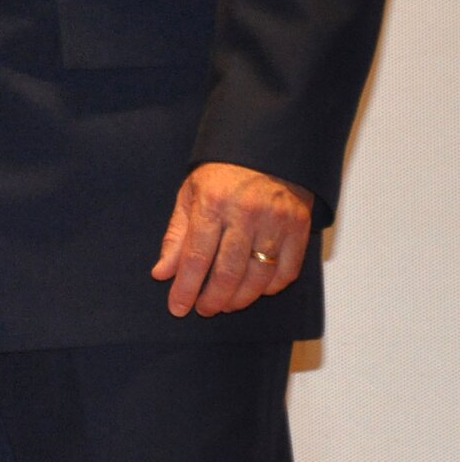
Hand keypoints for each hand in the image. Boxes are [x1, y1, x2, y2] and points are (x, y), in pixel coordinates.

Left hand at [151, 162, 314, 316]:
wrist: (265, 150)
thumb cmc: (221, 176)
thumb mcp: (190, 196)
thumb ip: (176, 236)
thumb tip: (162, 273)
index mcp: (212, 203)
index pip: (196, 256)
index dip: (185, 287)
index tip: (177, 308)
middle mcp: (245, 214)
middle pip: (228, 271)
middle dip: (213, 298)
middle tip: (203, 310)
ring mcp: (275, 222)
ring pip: (258, 276)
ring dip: (240, 298)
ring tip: (225, 304)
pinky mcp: (299, 228)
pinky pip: (286, 271)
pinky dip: (270, 288)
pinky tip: (255, 290)